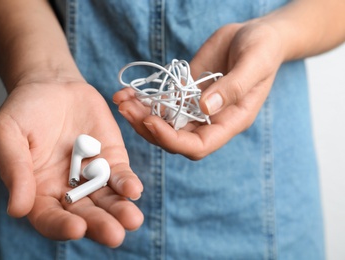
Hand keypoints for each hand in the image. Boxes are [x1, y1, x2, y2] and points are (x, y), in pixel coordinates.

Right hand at [0, 80, 143, 246]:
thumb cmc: (24, 110)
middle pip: (84, 215)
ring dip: (121, 211)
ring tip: (132, 219)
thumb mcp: (7, 134)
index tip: (76, 228)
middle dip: (100, 225)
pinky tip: (134, 189)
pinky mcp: (112, 159)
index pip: (49, 218)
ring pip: (107, 200)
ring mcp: (92, 176)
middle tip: (114, 235)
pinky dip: (128, 183)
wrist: (52, 85)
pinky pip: (121, 176)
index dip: (61, 226)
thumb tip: (17, 209)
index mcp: (38, 191)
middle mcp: (67, 190)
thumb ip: (14, 169)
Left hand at [113, 21, 284, 158]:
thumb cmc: (263, 49)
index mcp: (230, 122)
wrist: (255, 35)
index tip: (150, 122)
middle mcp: (210, 120)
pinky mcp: (186, 92)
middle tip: (126, 109)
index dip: (172, 140)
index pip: (198, 146)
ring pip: (165, 121)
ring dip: (141, 114)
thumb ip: (233, 87)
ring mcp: (196, 107)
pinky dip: (145, 99)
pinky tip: (129, 92)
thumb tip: (205, 107)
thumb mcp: (254, 64)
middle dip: (148, 127)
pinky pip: (164, 101)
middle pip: (174, 138)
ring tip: (121, 99)